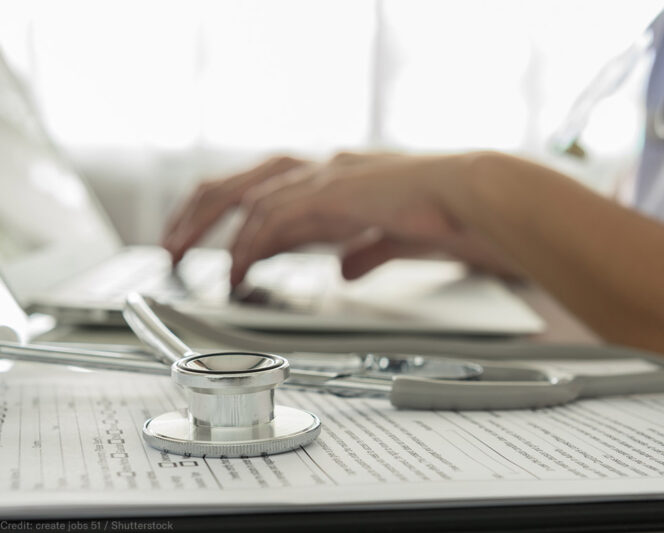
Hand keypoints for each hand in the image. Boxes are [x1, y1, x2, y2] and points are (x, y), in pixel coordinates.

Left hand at [190, 151, 523, 286]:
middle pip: (239, 182)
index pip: (262, 191)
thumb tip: (343, 269)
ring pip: (245, 195)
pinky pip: (273, 217)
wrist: (469, 196)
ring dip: (208, 226)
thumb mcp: (390, 237)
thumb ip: (363, 251)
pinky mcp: (330, 191)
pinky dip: (249, 245)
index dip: (228, 217)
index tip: (207, 244)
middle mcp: (320, 171)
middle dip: (198, 212)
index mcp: (331, 179)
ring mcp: (324, 177)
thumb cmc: (441, 213)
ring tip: (184, 258)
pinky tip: (238, 269)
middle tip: (171, 246)